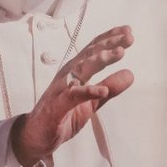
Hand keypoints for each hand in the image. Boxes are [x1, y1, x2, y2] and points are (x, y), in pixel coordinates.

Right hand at [11, 25, 135, 166]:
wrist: (36, 135)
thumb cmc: (62, 115)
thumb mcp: (93, 102)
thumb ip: (110, 87)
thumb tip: (130, 73)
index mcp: (74, 73)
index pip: (92, 50)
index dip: (109, 39)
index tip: (127, 30)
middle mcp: (67, 76)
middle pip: (89, 55)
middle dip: (109, 44)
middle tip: (129, 37)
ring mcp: (61, 90)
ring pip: (81, 70)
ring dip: (100, 60)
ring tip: (119, 53)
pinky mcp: (57, 106)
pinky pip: (73, 96)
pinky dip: (88, 92)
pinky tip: (103, 90)